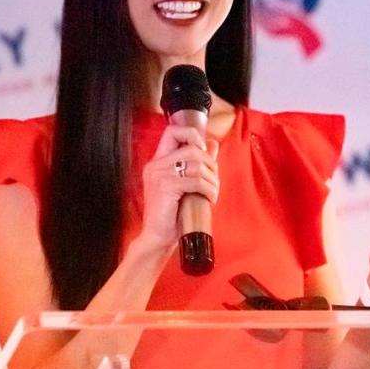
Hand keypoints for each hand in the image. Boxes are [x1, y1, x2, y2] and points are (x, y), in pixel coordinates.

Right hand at [138, 124, 219, 249]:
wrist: (157, 237)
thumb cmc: (171, 214)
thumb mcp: (184, 184)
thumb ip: (196, 163)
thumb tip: (213, 144)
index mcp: (157, 162)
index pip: (172, 131)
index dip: (192, 134)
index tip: (203, 151)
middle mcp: (156, 165)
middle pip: (192, 148)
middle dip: (210, 163)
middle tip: (213, 179)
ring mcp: (159, 175)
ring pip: (197, 165)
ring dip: (212, 180)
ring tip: (213, 192)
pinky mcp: (166, 187)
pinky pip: (196, 181)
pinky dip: (209, 190)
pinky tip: (210, 199)